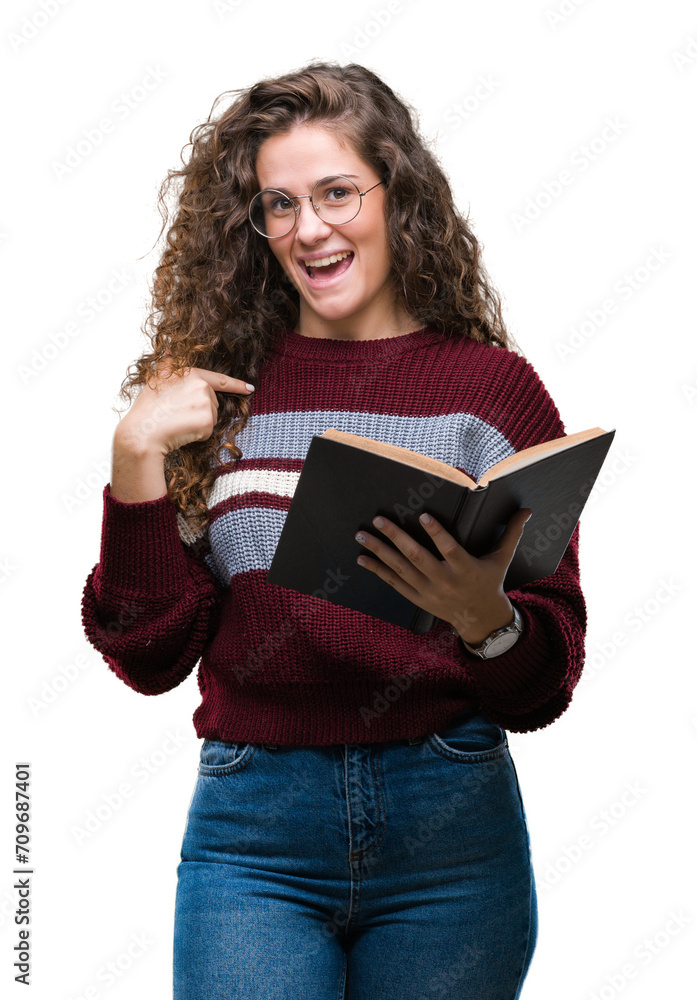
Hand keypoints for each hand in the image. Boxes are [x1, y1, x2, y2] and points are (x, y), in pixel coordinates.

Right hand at [115, 357, 254, 457]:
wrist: (143, 432)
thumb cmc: (148, 409)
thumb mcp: (156, 379)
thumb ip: (168, 364)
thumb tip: (170, 349)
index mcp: (191, 374)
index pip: (219, 380)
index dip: (236, 385)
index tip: (249, 388)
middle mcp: (201, 386)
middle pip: (212, 402)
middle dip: (200, 410)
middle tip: (177, 414)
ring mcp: (206, 403)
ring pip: (211, 417)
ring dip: (198, 423)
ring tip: (177, 422)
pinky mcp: (207, 421)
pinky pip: (208, 430)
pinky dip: (197, 434)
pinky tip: (182, 431)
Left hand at [354, 507, 531, 644]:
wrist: (479, 619)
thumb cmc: (490, 581)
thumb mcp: (502, 559)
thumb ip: (511, 533)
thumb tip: (527, 510)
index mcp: (466, 569)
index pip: (449, 549)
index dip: (436, 533)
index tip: (421, 516)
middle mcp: (445, 581)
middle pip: (417, 557)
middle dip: (396, 537)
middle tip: (379, 519)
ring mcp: (428, 591)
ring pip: (400, 569)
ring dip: (379, 552)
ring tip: (362, 535)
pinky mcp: (417, 598)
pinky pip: (394, 583)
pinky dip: (378, 571)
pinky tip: (362, 558)